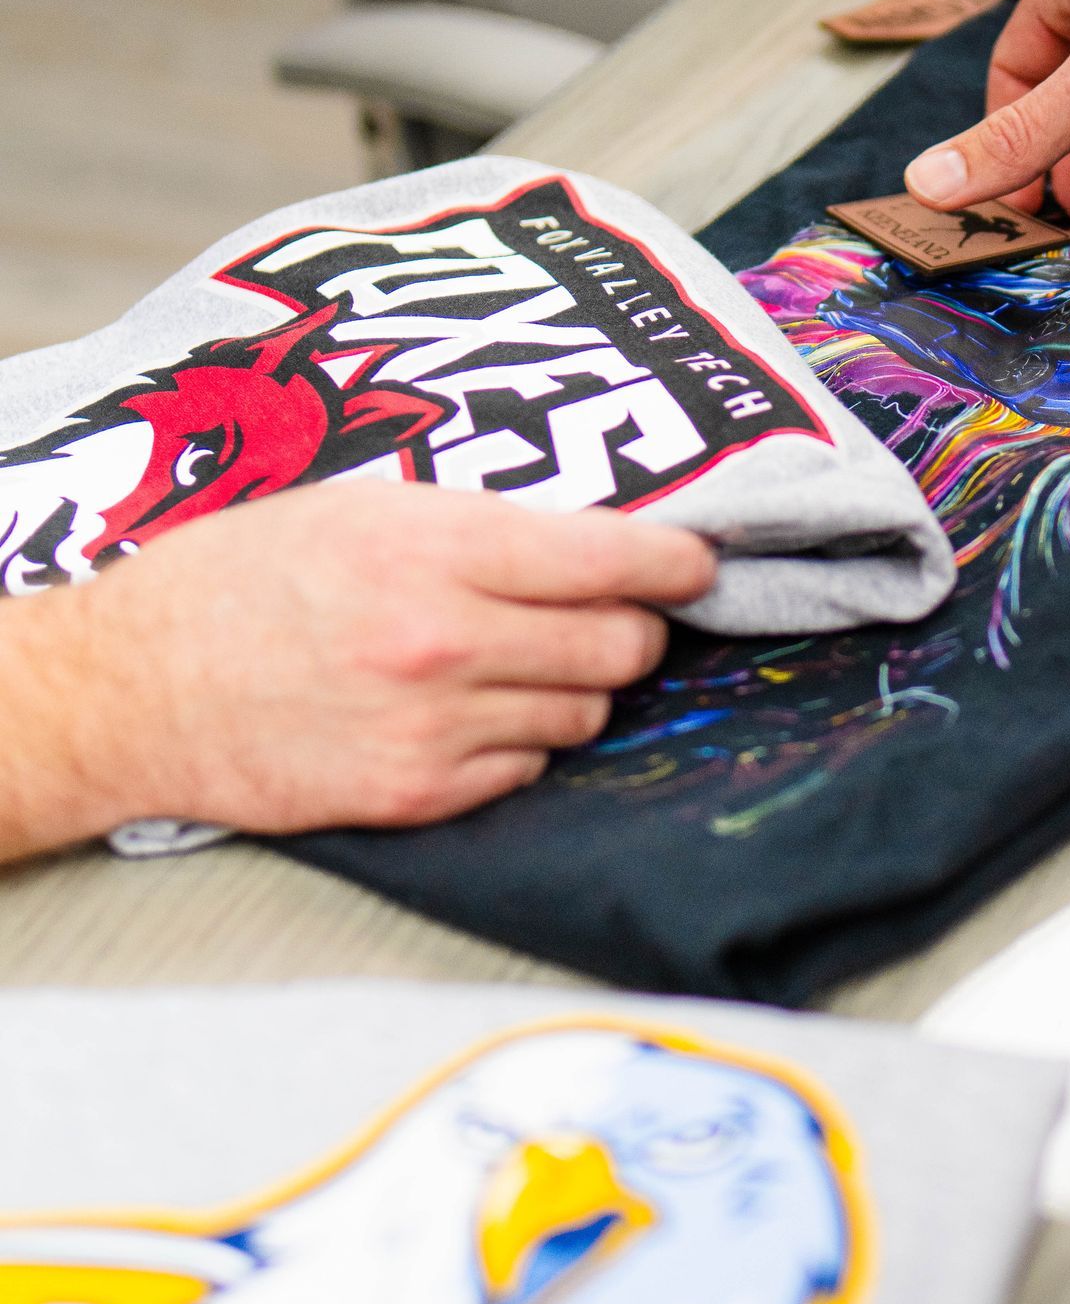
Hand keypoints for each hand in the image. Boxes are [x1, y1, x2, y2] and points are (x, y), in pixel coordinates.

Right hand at [0, 480, 713, 858]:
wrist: (138, 685)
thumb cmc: (250, 575)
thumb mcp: (367, 508)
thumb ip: (484, 528)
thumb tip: (599, 543)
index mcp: (439, 547)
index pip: (615, 561)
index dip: (677, 564)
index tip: (697, 564)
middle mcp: (447, 640)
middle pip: (622, 648)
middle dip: (632, 629)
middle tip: (610, 615)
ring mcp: (434, 728)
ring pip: (583, 715)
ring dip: (571, 689)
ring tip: (516, 663)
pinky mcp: (416, 795)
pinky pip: (526, 771)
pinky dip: (517, 744)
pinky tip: (467, 714)